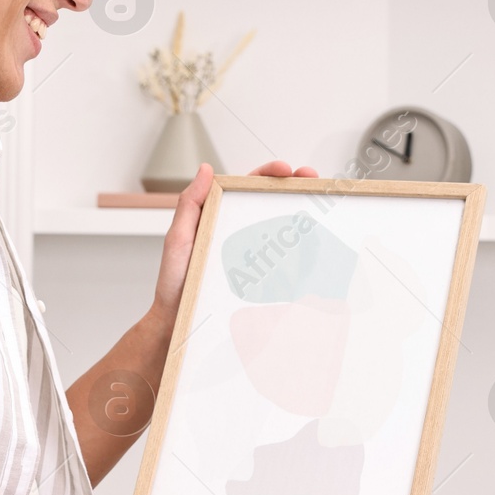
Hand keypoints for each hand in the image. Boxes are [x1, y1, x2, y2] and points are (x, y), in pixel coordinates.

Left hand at [150, 160, 318, 325]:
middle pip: (271, 202)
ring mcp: (253, 255)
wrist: (180, 324)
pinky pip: (284, 260)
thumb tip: (205, 170)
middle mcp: (239, 233)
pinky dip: (301, 250)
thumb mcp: (178, 239)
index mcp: (219, 217)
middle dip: (295, 185)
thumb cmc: (175, 284)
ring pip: (281, 228)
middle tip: (311, 179)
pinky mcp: (261, 278)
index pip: (247, 187)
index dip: (268, 173)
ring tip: (318, 202)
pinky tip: (314, 243)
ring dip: (302, 212)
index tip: (285, 169)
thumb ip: (190, 204)